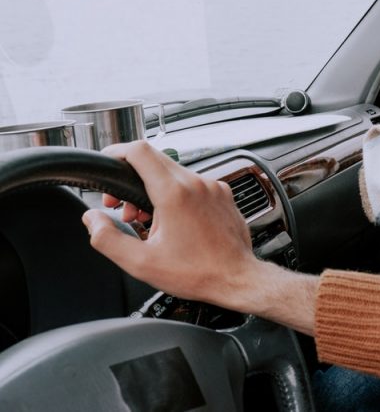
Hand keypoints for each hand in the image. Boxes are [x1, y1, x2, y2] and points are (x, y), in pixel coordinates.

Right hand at [81, 141, 261, 307]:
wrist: (237, 279)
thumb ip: (108, 238)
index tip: (106, 163)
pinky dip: (174, 193)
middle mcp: (197, 183)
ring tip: (145, 218)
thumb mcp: (141, 262)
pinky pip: (192, 183)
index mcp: (175, 193)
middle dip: (131, 177)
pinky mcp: (223, 195)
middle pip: (155, 159)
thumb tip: (92, 219)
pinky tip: (170, 220)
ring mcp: (214, 187)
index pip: (140, 152)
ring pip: (174, 172)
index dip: (116, 152)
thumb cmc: (196, 273)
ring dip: (152, 187)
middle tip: (120, 205)